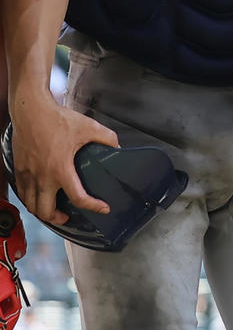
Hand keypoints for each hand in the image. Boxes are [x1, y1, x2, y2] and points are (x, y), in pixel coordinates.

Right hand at [9, 89, 118, 225]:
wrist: (30, 110)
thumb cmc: (56, 119)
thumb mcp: (88, 127)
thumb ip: (107, 138)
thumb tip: (117, 146)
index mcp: (60, 169)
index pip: (78, 198)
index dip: (93, 207)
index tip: (103, 208)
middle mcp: (42, 176)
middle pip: (46, 211)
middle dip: (58, 219)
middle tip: (67, 216)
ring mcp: (28, 174)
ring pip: (31, 205)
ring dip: (42, 212)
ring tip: (52, 210)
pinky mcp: (19, 168)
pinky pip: (21, 192)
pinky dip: (29, 199)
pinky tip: (37, 194)